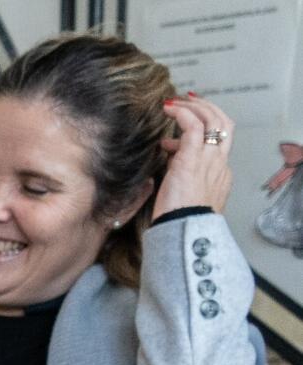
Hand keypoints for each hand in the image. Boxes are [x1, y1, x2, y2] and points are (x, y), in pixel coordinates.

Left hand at [155, 93, 234, 216]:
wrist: (182, 232)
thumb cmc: (178, 220)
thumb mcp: (184, 193)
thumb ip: (180, 173)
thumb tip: (170, 157)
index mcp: (220, 175)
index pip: (218, 144)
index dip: (200, 134)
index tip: (179, 132)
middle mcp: (220, 164)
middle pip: (225, 125)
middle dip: (208, 109)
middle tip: (189, 101)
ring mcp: (209, 160)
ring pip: (213, 120)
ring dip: (194, 107)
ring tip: (174, 103)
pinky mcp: (192, 159)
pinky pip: (193, 126)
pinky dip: (182, 113)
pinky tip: (168, 109)